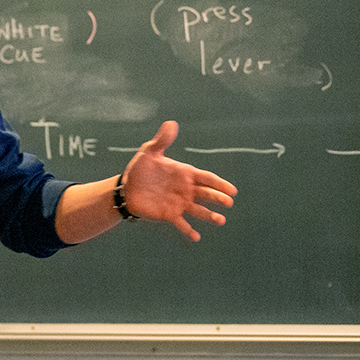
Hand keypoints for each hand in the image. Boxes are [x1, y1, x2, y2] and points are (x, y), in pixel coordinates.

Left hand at [121, 121, 236, 240]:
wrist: (127, 188)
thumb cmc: (140, 168)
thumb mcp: (150, 152)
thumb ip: (162, 140)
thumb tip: (172, 123)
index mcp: (185, 174)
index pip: (206, 178)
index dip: (219, 184)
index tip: (232, 190)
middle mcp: (186, 190)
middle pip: (206, 194)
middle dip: (218, 198)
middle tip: (228, 202)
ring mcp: (179, 203)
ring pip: (199, 210)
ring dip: (209, 216)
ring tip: (220, 220)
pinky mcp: (169, 215)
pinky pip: (181, 224)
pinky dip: (188, 230)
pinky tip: (196, 237)